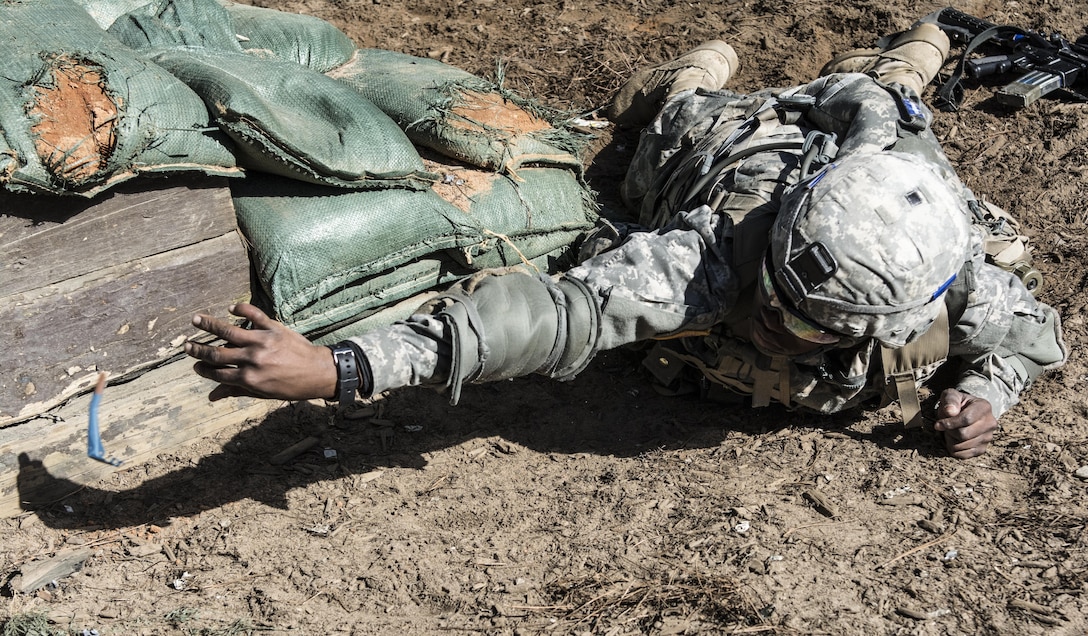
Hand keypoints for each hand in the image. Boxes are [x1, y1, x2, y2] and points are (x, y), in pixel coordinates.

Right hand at [184, 303, 336, 401]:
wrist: (318, 372)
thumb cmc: (291, 386)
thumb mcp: (263, 393)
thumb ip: (236, 391)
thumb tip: (212, 396)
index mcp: (249, 378)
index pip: (218, 373)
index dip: (203, 369)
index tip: (195, 365)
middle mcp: (252, 359)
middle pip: (217, 353)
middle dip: (199, 350)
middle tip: (186, 346)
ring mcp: (262, 342)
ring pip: (230, 332)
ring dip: (210, 325)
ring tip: (196, 320)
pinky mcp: (274, 328)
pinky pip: (254, 315)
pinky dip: (242, 309)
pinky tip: (231, 308)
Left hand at [933, 388, 997, 458]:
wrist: (965, 412)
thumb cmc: (956, 403)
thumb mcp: (951, 396)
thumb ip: (950, 400)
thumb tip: (950, 411)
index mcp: (984, 407)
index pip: (966, 419)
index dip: (949, 423)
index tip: (938, 424)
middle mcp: (990, 423)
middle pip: (963, 434)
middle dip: (949, 432)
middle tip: (945, 427)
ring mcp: (988, 437)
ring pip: (962, 446)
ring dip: (950, 440)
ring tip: (950, 432)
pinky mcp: (982, 449)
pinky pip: (963, 455)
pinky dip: (953, 449)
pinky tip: (954, 440)